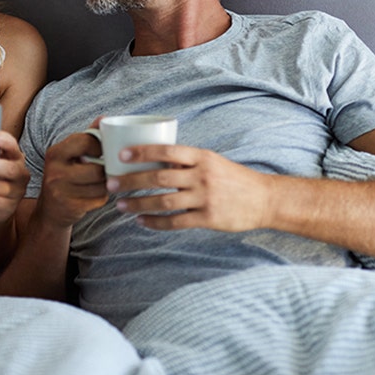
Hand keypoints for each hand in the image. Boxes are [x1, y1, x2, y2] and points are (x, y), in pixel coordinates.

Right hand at [32, 130, 109, 229]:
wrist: (49, 211)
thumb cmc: (64, 177)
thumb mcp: (70, 155)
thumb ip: (87, 137)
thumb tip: (104, 118)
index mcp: (55, 153)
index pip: (85, 141)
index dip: (100, 146)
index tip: (103, 152)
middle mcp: (55, 172)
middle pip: (97, 168)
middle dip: (106, 170)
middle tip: (106, 170)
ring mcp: (61, 191)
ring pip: (100, 186)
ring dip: (106, 185)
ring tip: (101, 183)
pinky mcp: (70, 207)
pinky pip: (99, 200)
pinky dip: (102, 197)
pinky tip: (95, 195)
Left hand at [109, 144, 273, 231]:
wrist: (264, 199)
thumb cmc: (233, 178)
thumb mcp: (212, 161)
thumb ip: (186, 162)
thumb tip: (153, 160)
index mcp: (202, 157)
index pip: (167, 151)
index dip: (142, 152)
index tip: (121, 155)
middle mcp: (202, 176)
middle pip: (159, 178)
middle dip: (131, 181)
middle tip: (111, 184)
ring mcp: (205, 198)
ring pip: (163, 202)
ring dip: (138, 204)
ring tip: (121, 206)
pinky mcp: (208, 218)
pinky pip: (175, 222)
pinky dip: (155, 222)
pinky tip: (141, 222)